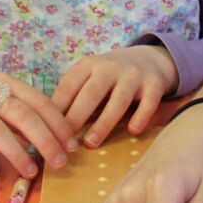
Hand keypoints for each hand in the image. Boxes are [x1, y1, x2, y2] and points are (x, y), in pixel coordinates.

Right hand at [0, 64, 73, 182]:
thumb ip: (16, 111)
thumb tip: (47, 137)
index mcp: (3, 82)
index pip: (38, 102)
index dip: (58, 124)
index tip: (72, 145)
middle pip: (22, 115)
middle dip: (45, 140)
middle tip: (60, 163)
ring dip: (16, 153)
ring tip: (30, 173)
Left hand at [51, 45, 179, 148]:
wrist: (149, 59)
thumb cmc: (111, 78)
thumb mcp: (90, 77)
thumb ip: (74, 97)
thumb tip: (48, 128)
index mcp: (88, 65)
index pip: (69, 86)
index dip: (57, 110)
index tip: (48, 131)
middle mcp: (110, 67)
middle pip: (91, 93)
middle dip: (76, 118)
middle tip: (65, 142)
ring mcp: (133, 74)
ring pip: (118, 100)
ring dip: (103, 123)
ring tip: (91, 143)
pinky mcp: (154, 84)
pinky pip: (148, 101)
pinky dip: (141, 116)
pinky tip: (133, 130)